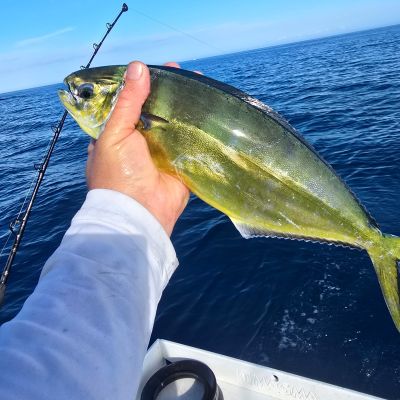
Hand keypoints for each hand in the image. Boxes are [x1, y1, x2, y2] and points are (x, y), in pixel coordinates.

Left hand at [86, 61, 188, 235]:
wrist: (139, 212)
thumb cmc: (118, 173)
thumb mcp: (115, 132)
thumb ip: (128, 101)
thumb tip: (138, 67)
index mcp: (118, 134)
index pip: (131, 102)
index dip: (143, 85)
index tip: (158, 69)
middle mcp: (140, 142)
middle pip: (156, 110)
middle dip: (169, 93)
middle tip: (184, 73)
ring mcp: (161, 153)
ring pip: (174, 124)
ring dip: (185, 107)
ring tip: (200, 84)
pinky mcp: (180, 163)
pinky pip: (190, 142)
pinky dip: (198, 128)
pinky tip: (209, 110)